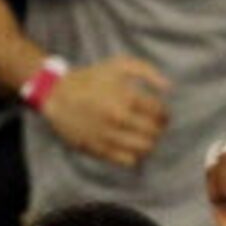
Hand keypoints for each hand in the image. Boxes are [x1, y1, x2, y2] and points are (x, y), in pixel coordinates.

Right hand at [39, 56, 171, 167]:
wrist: (57, 94)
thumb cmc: (92, 78)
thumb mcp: (119, 65)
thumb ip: (148, 71)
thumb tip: (169, 88)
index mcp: (127, 98)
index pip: (161, 113)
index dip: (165, 114)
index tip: (160, 113)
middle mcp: (119, 118)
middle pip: (155, 133)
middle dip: (158, 129)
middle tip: (153, 125)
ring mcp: (109, 136)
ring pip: (145, 149)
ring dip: (150, 143)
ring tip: (144, 136)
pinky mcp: (99, 149)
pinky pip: (128, 161)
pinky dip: (135, 155)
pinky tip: (131, 145)